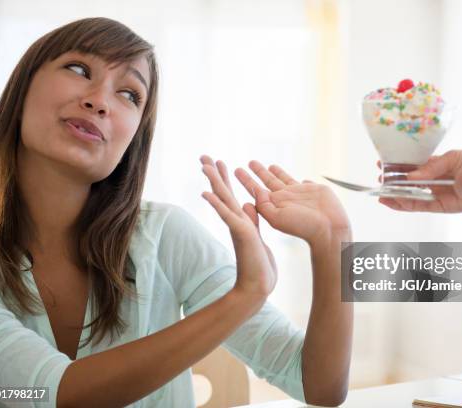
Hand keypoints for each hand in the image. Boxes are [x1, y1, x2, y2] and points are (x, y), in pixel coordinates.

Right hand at [200, 155, 276, 300]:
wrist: (258, 286)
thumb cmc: (258, 266)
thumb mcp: (257, 237)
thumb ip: (252, 220)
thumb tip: (249, 204)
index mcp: (241, 221)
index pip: (230, 195)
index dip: (224, 178)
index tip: (219, 162)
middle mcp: (235, 221)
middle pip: (222, 192)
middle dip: (214, 174)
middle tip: (203, 156)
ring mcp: (236, 226)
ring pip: (223, 200)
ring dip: (214, 182)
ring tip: (205, 166)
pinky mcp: (241, 233)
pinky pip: (227, 215)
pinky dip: (216, 204)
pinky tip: (206, 193)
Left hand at [234, 161, 350, 247]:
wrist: (328, 228)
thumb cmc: (303, 226)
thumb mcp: (277, 218)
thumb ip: (264, 205)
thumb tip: (257, 191)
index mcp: (274, 204)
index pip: (256, 189)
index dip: (246, 180)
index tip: (237, 170)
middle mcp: (284, 198)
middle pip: (267, 181)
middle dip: (258, 172)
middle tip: (250, 162)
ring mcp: (299, 194)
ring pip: (284, 179)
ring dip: (276, 172)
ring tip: (268, 165)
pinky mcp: (314, 190)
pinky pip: (305, 183)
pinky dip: (302, 180)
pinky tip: (302, 179)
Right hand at [378, 150, 461, 212]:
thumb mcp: (452, 158)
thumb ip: (432, 167)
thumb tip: (412, 175)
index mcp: (434, 166)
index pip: (410, 167)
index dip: (396, 166)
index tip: (381, 164)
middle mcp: (432, 181)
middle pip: (407, 183)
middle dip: (392, 182)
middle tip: (380, 180)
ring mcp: (435, 194)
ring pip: (410, 196)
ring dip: (395, 196)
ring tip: (382, 194)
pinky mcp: (440, 206)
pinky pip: (419, 207)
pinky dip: (405, 205)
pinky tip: (393, 202)